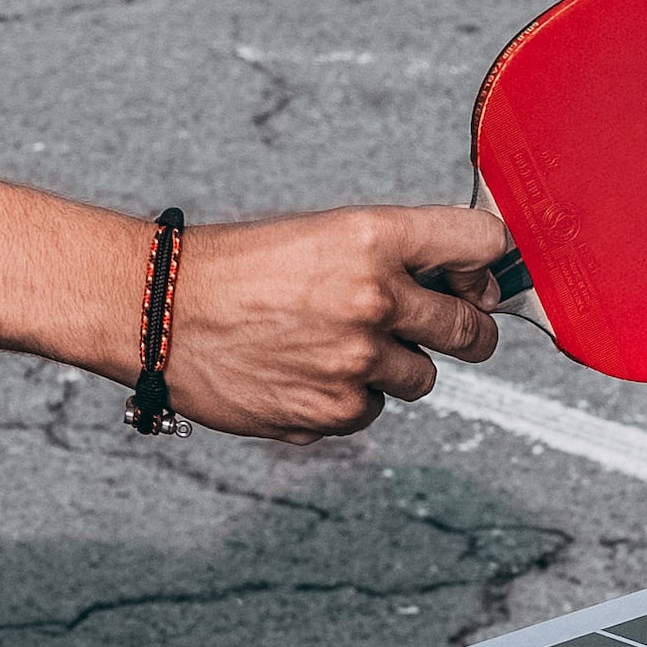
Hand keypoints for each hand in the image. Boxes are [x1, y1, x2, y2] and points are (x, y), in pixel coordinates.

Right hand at [159, 206, 508, 440]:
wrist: (160, 310)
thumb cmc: (237, 266)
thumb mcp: (322, 231)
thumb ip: (397, 253)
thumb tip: (467, 282)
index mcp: (373, 238)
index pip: (482, 244)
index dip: (486, 264)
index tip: (477, 276)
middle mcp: (374, 300)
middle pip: (474, 329)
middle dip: (468, 329)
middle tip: (449, 327)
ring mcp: (355, 365)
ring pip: (421, 378)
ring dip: (394, 366)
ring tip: (336, 345)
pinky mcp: (331, 414)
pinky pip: (370, 411)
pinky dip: (348, 398)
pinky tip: (303, 372)